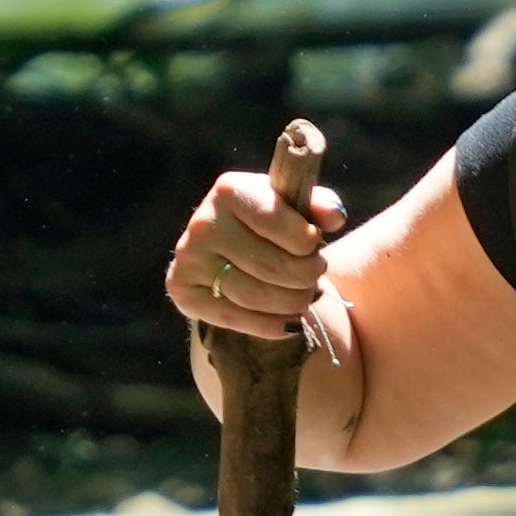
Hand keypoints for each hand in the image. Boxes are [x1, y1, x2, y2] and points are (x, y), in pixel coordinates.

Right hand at [166, 156, 343, 344]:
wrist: (227, 250)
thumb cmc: (271, 224)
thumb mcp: (294, 207)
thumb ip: (318, 206)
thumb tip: (334, 217)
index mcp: (230, 190)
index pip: (276, 221)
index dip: (307, 241)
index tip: (317, 246)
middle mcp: (202, 222)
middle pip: (270, 265)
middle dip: (305, 276)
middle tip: (316, 277)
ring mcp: (189, 258)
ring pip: (254, 295)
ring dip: (292, 303)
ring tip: (306, 298)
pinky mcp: (182, 289)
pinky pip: (232, 318)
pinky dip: (270, 325)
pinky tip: (290, 323)